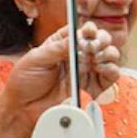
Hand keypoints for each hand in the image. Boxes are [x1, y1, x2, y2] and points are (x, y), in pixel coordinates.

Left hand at [0, 21, 119, 137]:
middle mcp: (77, 55)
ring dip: (108, 54)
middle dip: (102, 40)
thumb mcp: (36, 59)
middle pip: (99, 41)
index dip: (88, 29)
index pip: (80, 31)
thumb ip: (57, 48)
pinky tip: (101, 70)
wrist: (25, 108)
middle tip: (94, 46)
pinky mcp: (93, 87)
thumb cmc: (25, 83)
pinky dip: (111, 71)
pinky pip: (110, 77)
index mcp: (61, 44)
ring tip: (97, 59)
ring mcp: (86, 71)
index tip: (89, 31)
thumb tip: (75, 39)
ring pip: (109, 56)